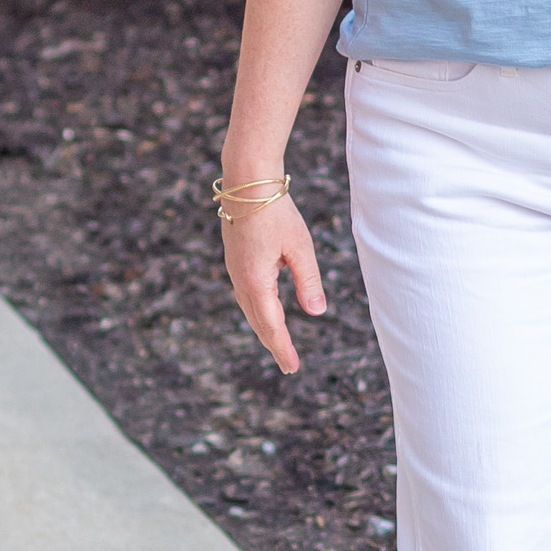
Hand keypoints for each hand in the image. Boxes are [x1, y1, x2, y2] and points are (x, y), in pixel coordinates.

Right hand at [220, 192, 325, 374]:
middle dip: (274, 344)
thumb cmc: (276, 212)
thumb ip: (308, 282)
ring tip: (279, 344)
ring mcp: (234, 271)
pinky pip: (246, 294)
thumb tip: (317, 313)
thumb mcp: (300, 248)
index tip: (293, 368)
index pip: (272, 326)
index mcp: (256, 282)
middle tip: (289, 365)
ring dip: (265, 328)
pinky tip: (267, 311)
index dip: (283, 348)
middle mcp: (240, 280)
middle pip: (258, 322)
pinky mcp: (235, 260)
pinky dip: (258, 310)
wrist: (246, 182)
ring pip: (250, 309)